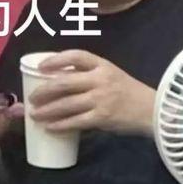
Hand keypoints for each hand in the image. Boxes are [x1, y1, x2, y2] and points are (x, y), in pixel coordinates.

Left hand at [29, 50, 155, 133]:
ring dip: (47, 110)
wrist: (151, 110)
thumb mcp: (110, 74)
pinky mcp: (102, 117)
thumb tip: (57, 81)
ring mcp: (101, 99)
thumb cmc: (127, 91)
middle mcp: (100, 79)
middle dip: (44, 90)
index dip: (56, 60)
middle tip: (32, 98)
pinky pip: (75, 122)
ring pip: (67, 104)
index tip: (41, 67)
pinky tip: (49, 127)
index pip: (76, 56)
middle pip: (65, 82)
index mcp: (102, 65)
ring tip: (35, 114)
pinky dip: (60, 125)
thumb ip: (88, 74)